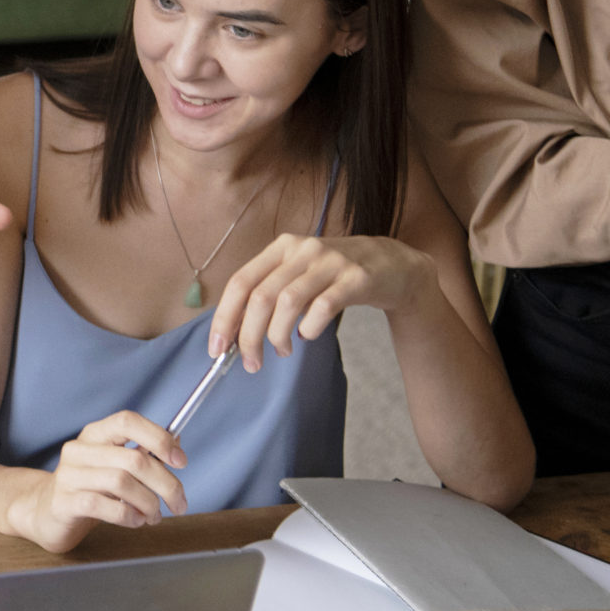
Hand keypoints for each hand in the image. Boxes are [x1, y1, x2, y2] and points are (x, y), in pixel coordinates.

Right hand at [1, 412, 186, 554]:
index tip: (180, 461)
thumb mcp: (115, 466)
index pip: (127, 421)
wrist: (44, 512)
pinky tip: (135, 521)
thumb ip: (142, 453)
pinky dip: (129, 516)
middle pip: (134, 460)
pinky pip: (105, 507)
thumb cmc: (87, 488)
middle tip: (179, 503)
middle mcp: (79, 450)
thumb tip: (176, 442)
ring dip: (149, 503)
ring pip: (122, 483)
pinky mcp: (64, 503)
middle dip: (166, 484)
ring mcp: (68, 476)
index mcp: (95, 434)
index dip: (158, 438)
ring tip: (154, 515)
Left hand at [210, 234, 434, 371]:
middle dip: (249, 336)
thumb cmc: (335, 276)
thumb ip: (269, 295)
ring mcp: (330, 262)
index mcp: (281, 247)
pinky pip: (323, 307)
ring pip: (288, 303)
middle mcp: (302, 249)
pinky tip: (308, 334)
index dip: (224, 317)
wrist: (392, 264)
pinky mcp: (356, 278)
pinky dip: (309, 328)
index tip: (217, 349)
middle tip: (251, 363)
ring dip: (277, 336)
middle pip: (260, 297)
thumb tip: (234, 333)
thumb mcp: (298, 274)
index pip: (240, 282)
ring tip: (281, 350)